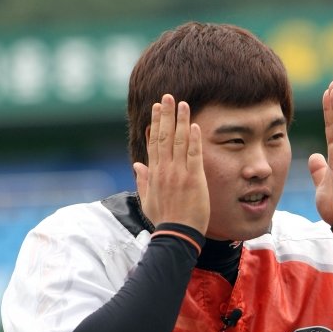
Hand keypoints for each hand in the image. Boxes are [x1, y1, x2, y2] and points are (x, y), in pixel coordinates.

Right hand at [133, 94, 209, 234]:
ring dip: (181, 121)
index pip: (153, 143)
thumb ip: (143, 181)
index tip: (156, 108)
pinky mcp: (194, 179)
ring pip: (179, 141)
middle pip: (164, 136)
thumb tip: (137, 164)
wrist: (176, 235)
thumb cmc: (164, 221)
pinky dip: (194, 139)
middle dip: (166, 115)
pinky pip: (194, 155)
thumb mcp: (148, 201)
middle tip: (168, 96)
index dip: (155, 124)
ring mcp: (179, 173)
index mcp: (154, 174)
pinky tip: (194, 125)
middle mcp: (165, 170)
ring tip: (183, 104)